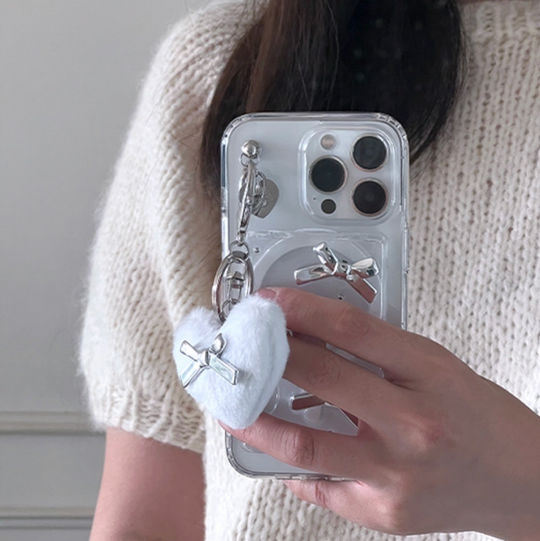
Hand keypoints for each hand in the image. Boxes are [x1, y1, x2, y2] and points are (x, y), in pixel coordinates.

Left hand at [219, 288, 539, 538]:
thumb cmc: (477, 415)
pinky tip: (273, 452)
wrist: (520, 480)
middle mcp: (412, 425)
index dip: (302, 310)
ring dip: (255, 423)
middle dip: (269, 357)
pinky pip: (321, 487)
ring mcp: (396, 475)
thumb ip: (377, 352)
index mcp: (427, 374)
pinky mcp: (384, 513)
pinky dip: (290, 467)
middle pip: (321, 378)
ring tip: (231, 409)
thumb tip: (311, 338)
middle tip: (241, 348)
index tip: (270, 302)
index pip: (351, 329)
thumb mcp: (434, 365)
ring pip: (304, 445)